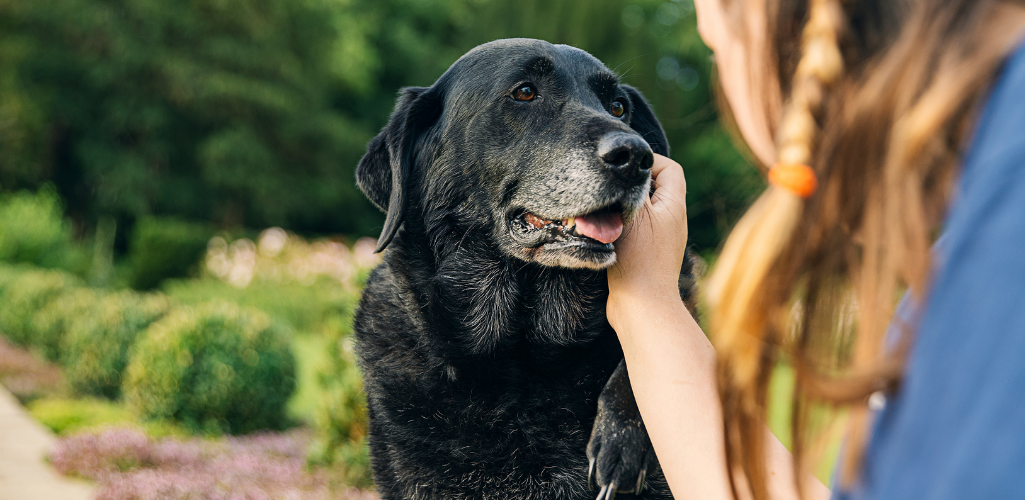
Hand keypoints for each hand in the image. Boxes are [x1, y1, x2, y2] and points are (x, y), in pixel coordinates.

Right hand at [608, 154, 688, 328]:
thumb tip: (628, 167)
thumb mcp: (635, 213)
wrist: (641, 307)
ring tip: (603, 211)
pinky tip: (602, 232)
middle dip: (631, 184)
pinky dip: (619, 226)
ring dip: (621, 207)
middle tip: (609, 187)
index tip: (624, 168)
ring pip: (641, 210)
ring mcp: (660, 240)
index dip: (649, 161)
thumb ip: (633, 186)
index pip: (669, 168)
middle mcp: (672, 221)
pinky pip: (634, 230)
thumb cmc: (639, 258)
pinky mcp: (646, 256)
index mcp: (674, 206)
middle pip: (654, 188)